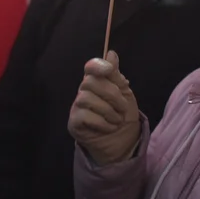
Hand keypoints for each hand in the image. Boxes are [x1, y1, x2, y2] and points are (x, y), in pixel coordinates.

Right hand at [68, 51, 139, 165]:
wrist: (123, 144)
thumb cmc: (123, 118)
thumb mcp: (125, 95)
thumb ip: (116, 76)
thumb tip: (111, 54)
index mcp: (97, 83)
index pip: (90, 67)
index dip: (97, 65)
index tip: (109, 69)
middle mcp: (84, 92)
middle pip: (90, 82)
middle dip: (111, 95)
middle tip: (122, 108)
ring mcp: (77, 108)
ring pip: (86, 98)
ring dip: (108, 111)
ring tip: (117, 120)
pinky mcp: (74, 123)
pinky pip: (84, 116)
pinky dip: (101, 122)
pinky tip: (108, 127)